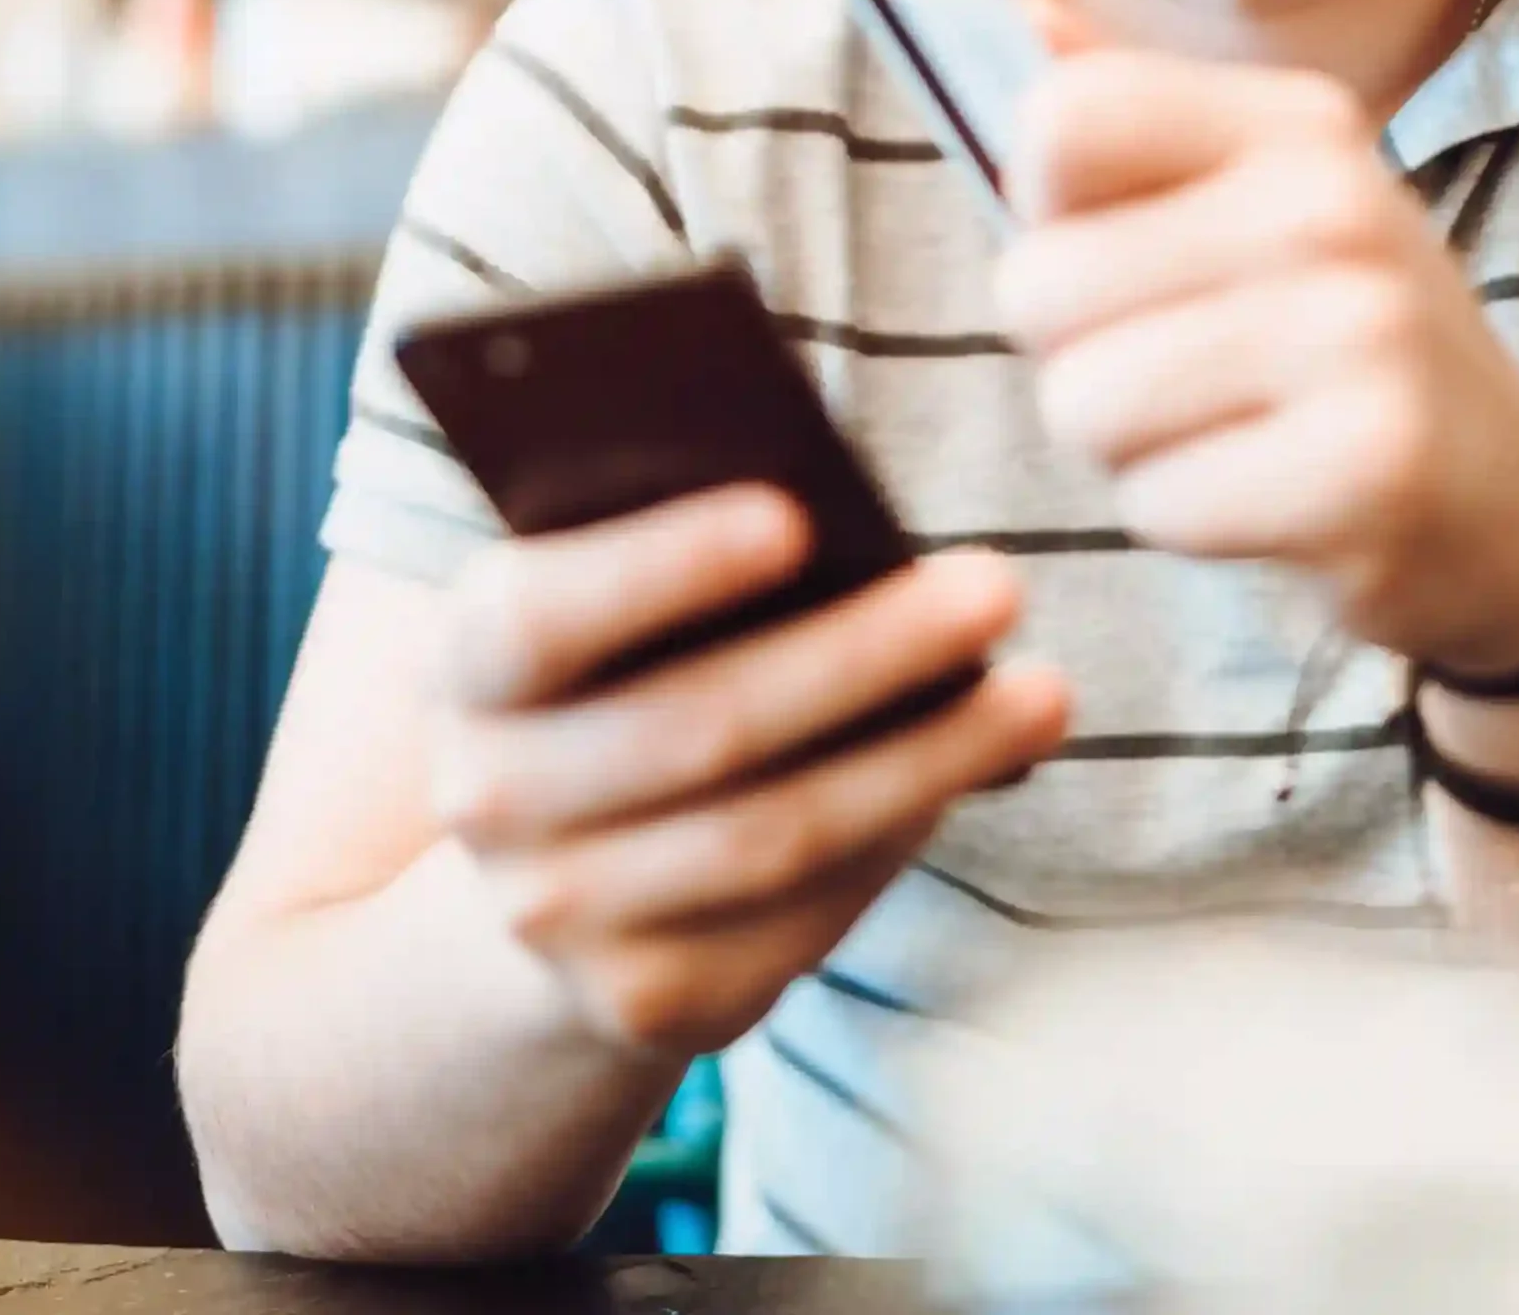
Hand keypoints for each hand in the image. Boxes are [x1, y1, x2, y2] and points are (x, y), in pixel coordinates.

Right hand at [429, 487, 1068, 1058]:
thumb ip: (694, 540)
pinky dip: (901, 833)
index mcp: (471, 663)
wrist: (545, 864)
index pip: (544, 616)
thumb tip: (852, 517)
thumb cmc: (632, 661)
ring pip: (773, 836)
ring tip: (1047, 692)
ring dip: (926, 760)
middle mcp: (490, 801)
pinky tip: (981, 769)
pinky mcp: (650, 1001)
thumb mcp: (623, 589)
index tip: (795, 516)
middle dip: (864, 655)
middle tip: (1001, 583)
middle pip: (697, 728)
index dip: (662, 566)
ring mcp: (561, 918)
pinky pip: (801, 916)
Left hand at [994, 43, 1518, 676]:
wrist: (1508, 496)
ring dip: (1128, 446)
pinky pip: (1159, 502)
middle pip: (1040, 285)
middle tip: (1187, 370)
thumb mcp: (1254, 199)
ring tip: (1228, 429)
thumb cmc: (1336, 337)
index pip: (1062, 120)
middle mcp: (1335, 205)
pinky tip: (1272, 497)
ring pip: (1083, 402)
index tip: (1112, 247)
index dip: (1040, 209)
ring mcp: (1363, 334)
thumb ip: (1121, 108)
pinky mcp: (1370, 467)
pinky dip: (1189, 518)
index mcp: (1298, 123)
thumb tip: (988, 2)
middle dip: (1076, 355)